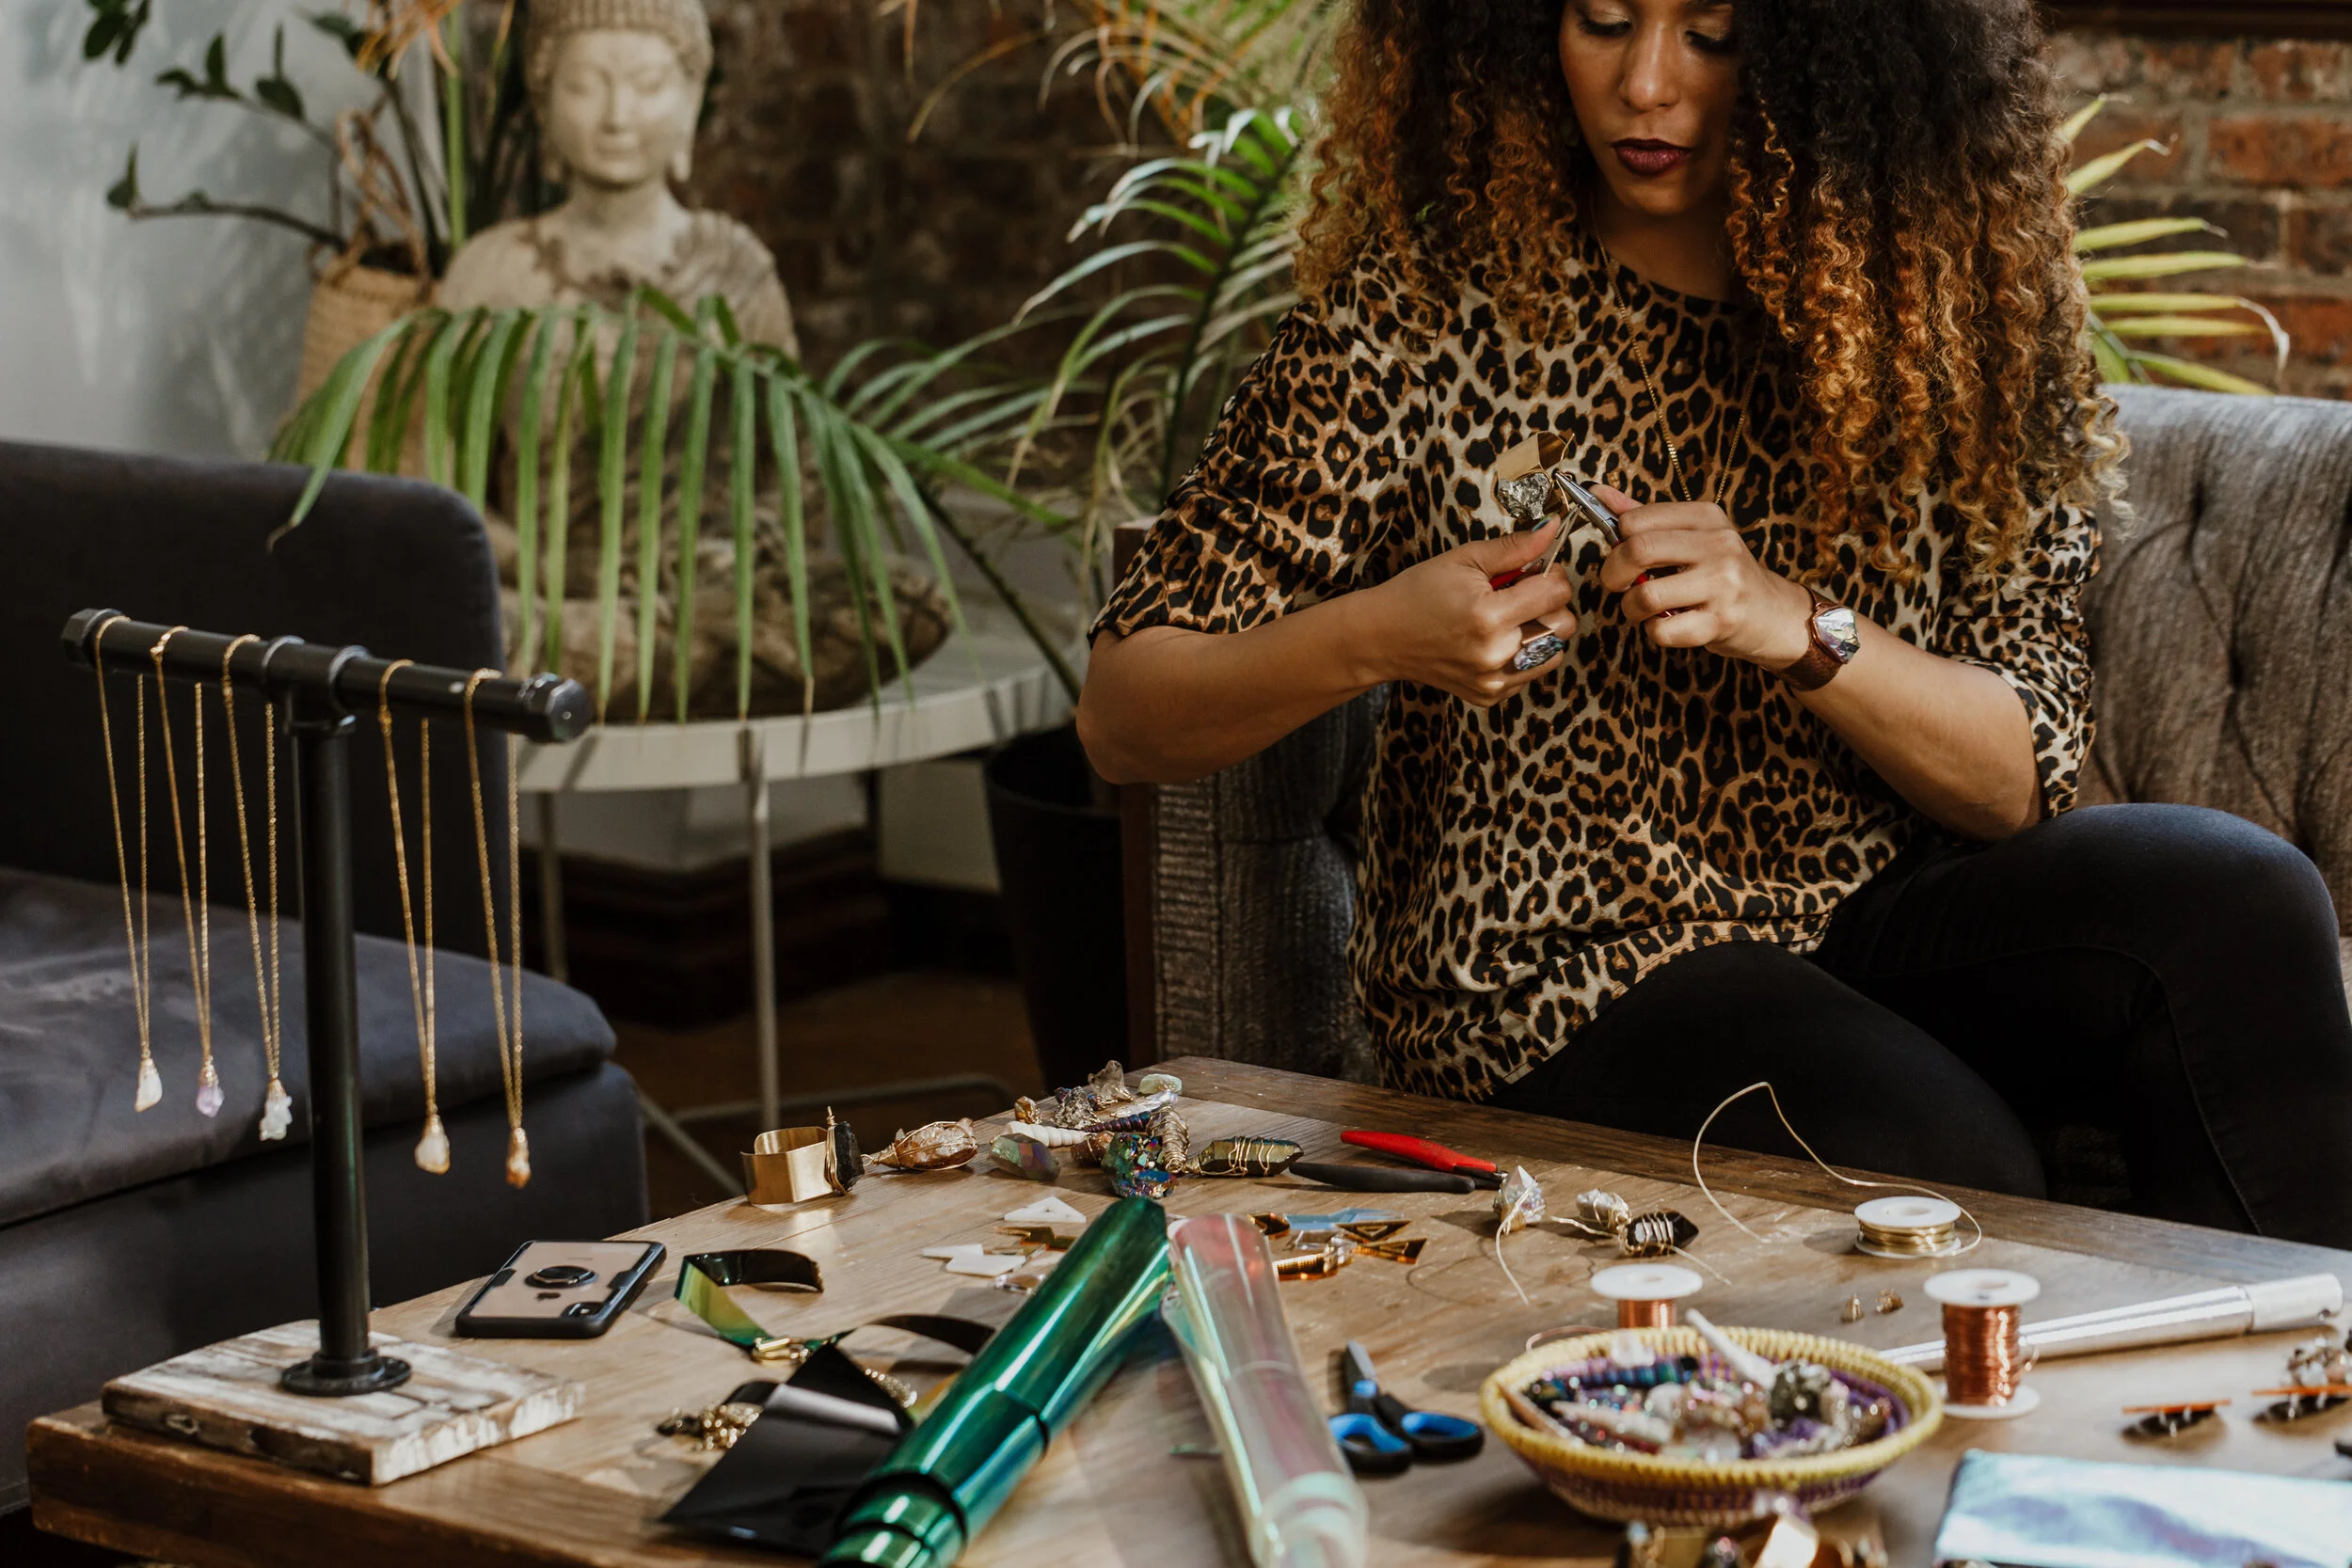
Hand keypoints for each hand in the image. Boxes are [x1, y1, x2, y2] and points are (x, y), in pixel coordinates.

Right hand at [1355, 522, 1577, 705]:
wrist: (1382, 637)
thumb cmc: (1418, 593)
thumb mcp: (1464, 560)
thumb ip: (1514, 547)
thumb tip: (1553, 527)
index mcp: (1489, 615)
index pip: (1557, 592)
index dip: (1551, 575)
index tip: (1532, 572)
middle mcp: (1495, 653)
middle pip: (1563, 625)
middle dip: (1550, 604)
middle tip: (1519, 595)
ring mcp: (1494, 679)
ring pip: (1554, 652)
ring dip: (1540, 631)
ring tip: (1507, 619)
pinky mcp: (1490, 695)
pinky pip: (1531, 672)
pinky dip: (1522, 654)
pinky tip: (1493, 641)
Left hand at [1591, 484, 1814, 668]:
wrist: (1771, 613)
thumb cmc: (1721, 573)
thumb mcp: (1692, 535)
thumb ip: (1644, 516)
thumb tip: (1597, 492)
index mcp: (1707, 517)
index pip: (1636, 519)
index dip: (1615, 540)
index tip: (1619, 554)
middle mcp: (1719, 545)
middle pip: (1637, 550)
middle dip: (1613, 573)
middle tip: (1617, 584)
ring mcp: (1723, 584)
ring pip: (1646, 595)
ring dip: (1631, 607)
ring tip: (1641, 608)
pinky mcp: (1721, 621)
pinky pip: (1662, 630)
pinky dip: (1653, 631)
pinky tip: (1665, 624)